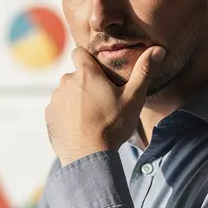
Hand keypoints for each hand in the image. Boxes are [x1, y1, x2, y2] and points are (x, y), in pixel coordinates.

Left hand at [46, 45, 164, 164]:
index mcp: (86, 74)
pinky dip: (68, 113)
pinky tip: (81, 126)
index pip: (79, 52)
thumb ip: (144, 72)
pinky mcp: (50, 115)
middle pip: (76, 75)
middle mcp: (66, 82)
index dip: (89, 59)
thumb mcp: (133, 99)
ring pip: (67, 91)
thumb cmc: (112, 127)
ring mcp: (56, 99)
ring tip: (92, 116)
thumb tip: (158, 49)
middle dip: (86, 83)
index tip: (99, 72)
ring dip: (77, 98)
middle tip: (102, 100)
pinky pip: (60, 108)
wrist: (89, 157)